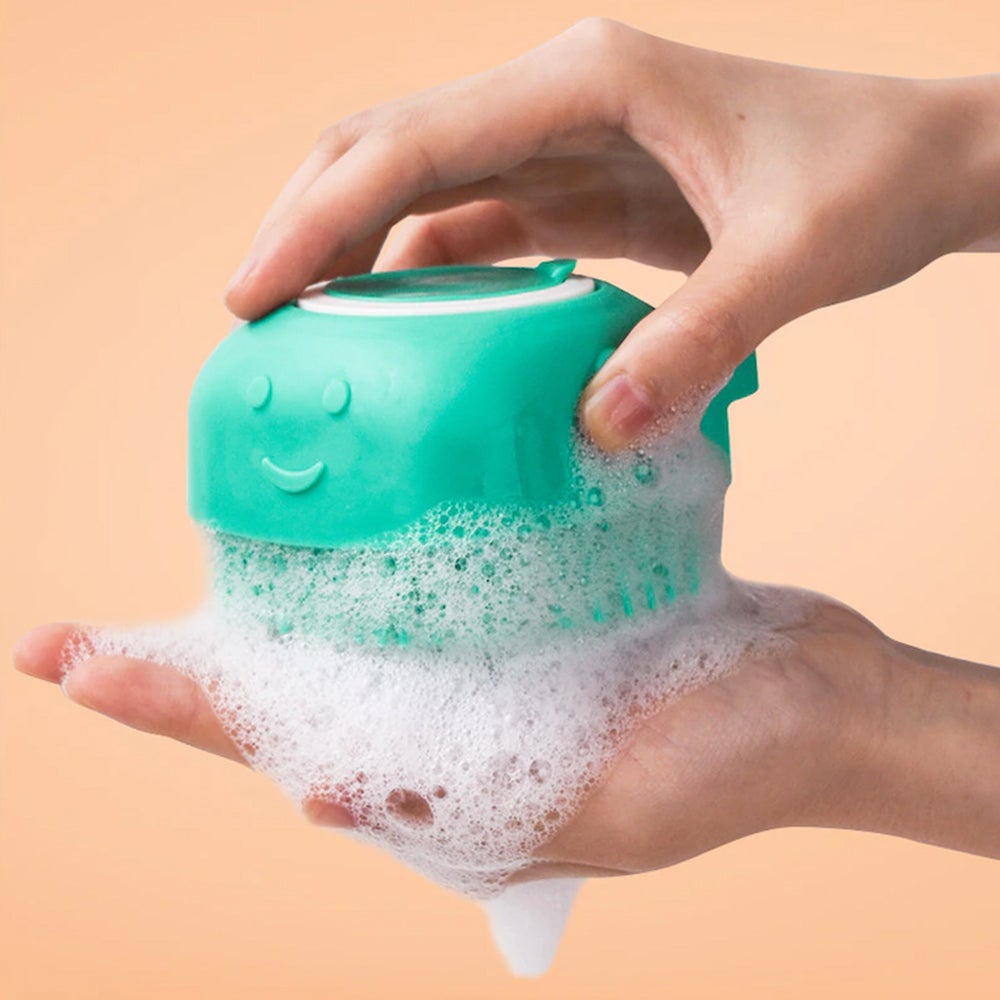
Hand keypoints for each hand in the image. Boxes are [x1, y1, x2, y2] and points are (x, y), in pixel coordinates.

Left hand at [15, 591, 999, 877]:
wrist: (821, 701)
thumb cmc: (734, 763)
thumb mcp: (613, 807)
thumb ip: (476, 809)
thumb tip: (322, 800)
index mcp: (448, 776)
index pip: (276, 742)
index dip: (168, 701)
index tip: (61, 657)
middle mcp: (446, 715)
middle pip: (288, 684)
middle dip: (182, 657)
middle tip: (77, 626)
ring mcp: (486, 656)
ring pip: (349, 623)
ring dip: (268, 588)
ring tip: (194, 540)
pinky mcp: (533, 601)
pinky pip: (437, 570)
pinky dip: (383, 537)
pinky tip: (355, 491)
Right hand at [223, 18, 999, 448]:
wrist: (922, 167)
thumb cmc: (868, 181)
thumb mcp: (792, 258)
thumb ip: (695, 340)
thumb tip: (595, 431)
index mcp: (587, 81)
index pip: (413, 144)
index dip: (318, 217)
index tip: (254, 292)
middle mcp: (559, 101)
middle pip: (391, 151)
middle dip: (310, 227)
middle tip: (257, 320)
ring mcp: (567, 146)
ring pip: (424, 192)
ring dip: (358, 257)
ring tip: (310, 338)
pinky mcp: (585, 195)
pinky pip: (480, 234)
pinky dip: (429, 281)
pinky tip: (407, 336)